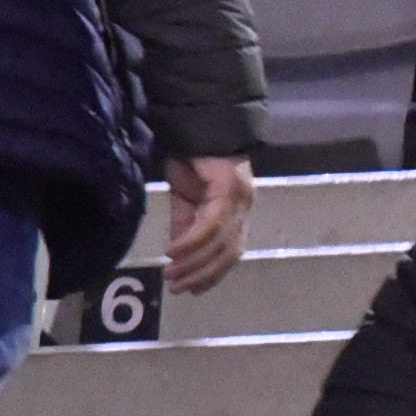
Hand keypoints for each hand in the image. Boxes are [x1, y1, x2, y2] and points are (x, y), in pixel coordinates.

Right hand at [159, 156, 249, 291]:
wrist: (193, 125)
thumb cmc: (191, 159)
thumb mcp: (185, 199)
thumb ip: (184, 226)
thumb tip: (177, 256)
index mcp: (238, 211)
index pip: (232, 252)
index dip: (214, 274)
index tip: (193, 291)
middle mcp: (245, 206)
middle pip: (229, 252)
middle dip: (202, 274)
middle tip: (176, 288)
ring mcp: (240, 197)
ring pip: (220, 242)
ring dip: (194, 263)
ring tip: (171, 274)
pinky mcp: (229, 188)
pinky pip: (210, 224)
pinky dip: (191, 241)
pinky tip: (173, 252)